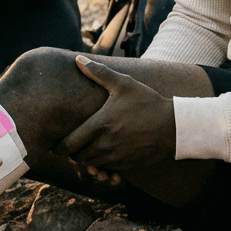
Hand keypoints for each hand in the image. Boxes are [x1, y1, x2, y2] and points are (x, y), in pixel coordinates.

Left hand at [55, 55, 174, 172]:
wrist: (173, 126)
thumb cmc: (147, 102)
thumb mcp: (123, 84)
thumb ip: (98, 72)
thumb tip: (78, 59)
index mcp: (99, 126)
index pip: (68, 145)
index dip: (59, 147)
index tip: (57, 145)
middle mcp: (105, 145)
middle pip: (77, 158)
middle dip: (73, 153)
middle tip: (74, 145)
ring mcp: (116, 158)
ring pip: (91, 166)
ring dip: (87, 160)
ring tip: (88, 149)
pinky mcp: (127, 166)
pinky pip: (107, 171)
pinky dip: (102, 166)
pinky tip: (105, 155)